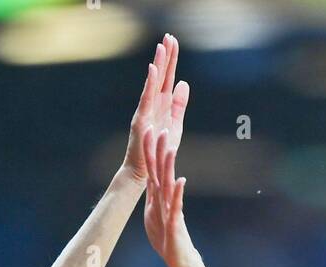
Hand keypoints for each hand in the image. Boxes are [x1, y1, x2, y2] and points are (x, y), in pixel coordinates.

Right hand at [122, 33, 188, 184]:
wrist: (143, 171)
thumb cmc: (158, 149)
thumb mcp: (175, 124)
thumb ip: (179, 104)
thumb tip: (184, 83)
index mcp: (162, 104)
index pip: (168, 77)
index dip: (172, 60)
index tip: (174, 41)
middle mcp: (153, 104)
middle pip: (161, 76)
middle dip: (165, 56)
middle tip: (169, 36)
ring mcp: (145, 110)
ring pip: (153, 83)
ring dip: (158, 65)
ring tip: (162, 47)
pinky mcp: (141, 120)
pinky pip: (146, 99)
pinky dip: (150, 84)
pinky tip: (153, 69)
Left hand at [143, 127, 198, 266]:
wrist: (180, 261)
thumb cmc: (167, 241)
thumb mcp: (153, 217)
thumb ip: (152, 199)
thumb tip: (150, 183)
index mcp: (158, 198)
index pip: (152, 170)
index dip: (148, 152)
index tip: (147, 132)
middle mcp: (165, 200)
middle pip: (161, 172)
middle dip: (160, 151)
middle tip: (162, 129)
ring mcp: (171, 210)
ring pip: (169, 184)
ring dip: (169, 167)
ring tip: (171, 148)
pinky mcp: (175, 223)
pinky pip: (177, 206)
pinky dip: (178, 193)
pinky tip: (181, 181)